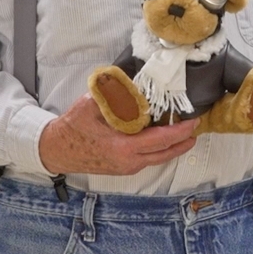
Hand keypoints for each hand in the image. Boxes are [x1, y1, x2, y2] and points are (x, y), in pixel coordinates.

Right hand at [38, 93, 199, 175]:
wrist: (56, 150)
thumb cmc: (72, 128)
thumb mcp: (92, 105)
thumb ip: (115, 95)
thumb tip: (135, 84)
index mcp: (122, 147)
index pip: (160, 140)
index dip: (180, 131)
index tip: (193, 122)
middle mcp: (128, 162)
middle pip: (165, 153)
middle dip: (183, 141)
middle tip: (196, 127)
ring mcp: (126, 168)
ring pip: (158, 158)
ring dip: (173, 146)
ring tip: (185, 133)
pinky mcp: (123, 168)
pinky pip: (148, 159)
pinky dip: (159, 149)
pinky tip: (163, 138)